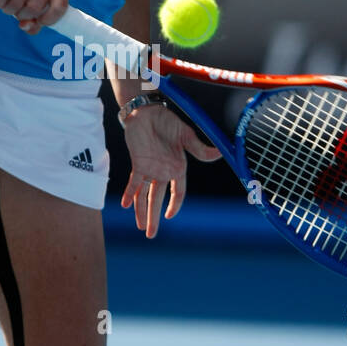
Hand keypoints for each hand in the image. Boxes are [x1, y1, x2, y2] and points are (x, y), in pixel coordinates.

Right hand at [0, 0, 67, 32]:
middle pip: (33, 9)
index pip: (60, 7)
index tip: (37, 21)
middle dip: (20, 15)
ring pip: (17, 3)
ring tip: (6, 4)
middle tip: (16, 10)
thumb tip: (25, 26)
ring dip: (7, 9)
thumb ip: (34, 21)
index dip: (48, 20)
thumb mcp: (34, 1)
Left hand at [121, 105, 221, 238]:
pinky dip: (130, 194)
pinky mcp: (137, 164)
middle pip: (158, 199)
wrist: (146, 111)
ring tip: (140, 227)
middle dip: (154, 217)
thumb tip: (220, 153)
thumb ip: (199, 148)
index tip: (169, 216)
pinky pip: (133, 183)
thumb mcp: (185, 135)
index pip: (178, 192)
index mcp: (177, 168)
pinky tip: (126, 205)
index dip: (174, 204)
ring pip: (144, 195)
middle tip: (151, 235)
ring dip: (141, 211)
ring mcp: (149, 169)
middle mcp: (163, 172)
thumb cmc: (168, 121)